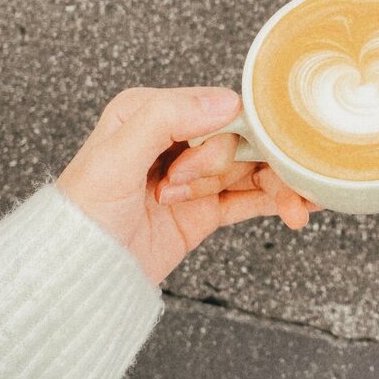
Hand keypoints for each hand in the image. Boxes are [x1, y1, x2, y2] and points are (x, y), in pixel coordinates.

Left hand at [57, 87, 318, 283]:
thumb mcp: (115, 157)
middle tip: (239, 191)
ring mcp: (194, 176)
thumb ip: (167, 119)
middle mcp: (177, 139)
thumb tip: (228, 101)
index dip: (221, 139)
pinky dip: (277, 201)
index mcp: (151, 112)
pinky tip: (302, 203)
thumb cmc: (80, 215)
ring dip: (277, 186)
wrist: (76, 277)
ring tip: (299, 207)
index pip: (216, 109)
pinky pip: (249, 199)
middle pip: (241, 139)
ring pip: (252, 170)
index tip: (203, 171)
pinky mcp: (205, 209)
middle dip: (249, 166)